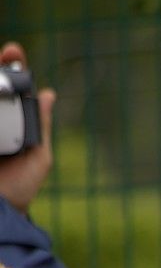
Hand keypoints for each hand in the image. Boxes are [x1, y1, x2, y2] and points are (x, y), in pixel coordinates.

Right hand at [0, 42, 54, 213]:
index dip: (11, 68)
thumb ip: (40, 125)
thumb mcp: (38, 156)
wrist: (1, 214)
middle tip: (7, 54)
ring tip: (0, 70)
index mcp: (9, 123)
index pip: (9, 90)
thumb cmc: (21, 187)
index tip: (14, 53)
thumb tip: (48, 93)